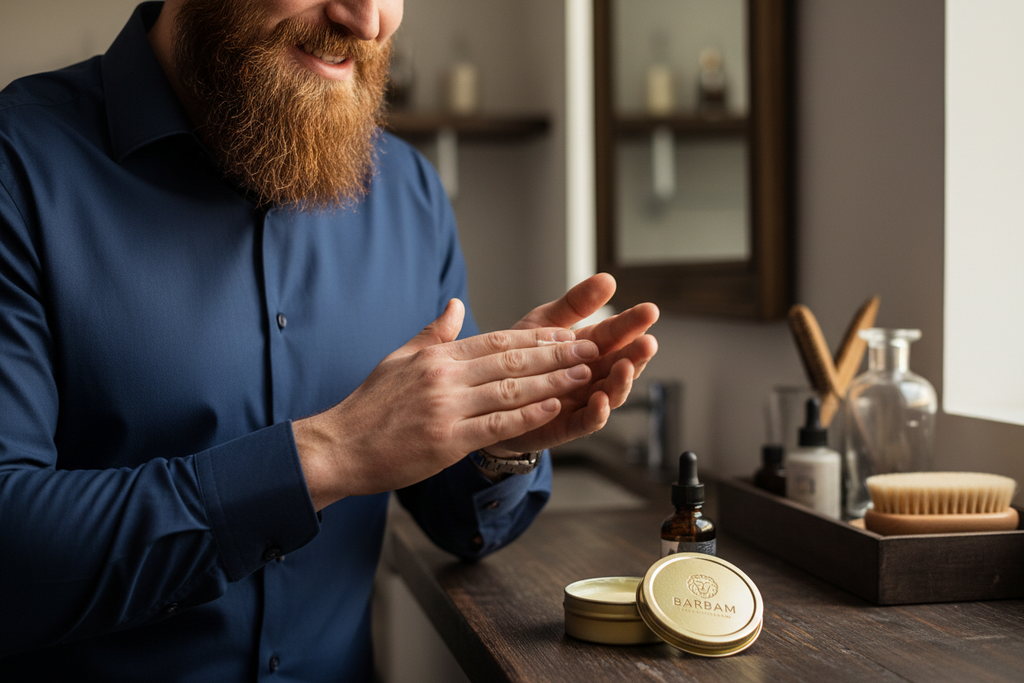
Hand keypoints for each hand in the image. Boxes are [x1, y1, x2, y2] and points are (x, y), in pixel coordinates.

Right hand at [293, 299, 602, 508]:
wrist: (339, 446)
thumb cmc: (370, 407)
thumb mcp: (399, 359)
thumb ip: (434, 334)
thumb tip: (455, 304)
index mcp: (437, 357)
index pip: (497, 341)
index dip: (537, 338)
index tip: (567, 335)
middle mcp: (444, 378)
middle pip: (512, 361)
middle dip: (556, 354)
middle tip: (590, 348)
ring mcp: (446, 409)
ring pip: (511, 390)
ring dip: (553, 382)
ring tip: (584, 375)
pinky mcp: (446, 441)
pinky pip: (497, 425)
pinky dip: (528, 415)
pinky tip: (554, 408)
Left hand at [484, 273, 658, 455]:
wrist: (489, 393)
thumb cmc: (520, 357)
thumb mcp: (545, 323)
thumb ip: (575, 304)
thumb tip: (607, 279)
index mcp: (588, 348)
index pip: (616, 334)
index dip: (632, 323)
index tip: (650, 310)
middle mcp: (591, 376)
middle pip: (620, 365)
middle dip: (635, 354)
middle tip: (648, 342)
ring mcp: (581, 402)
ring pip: (609, 395)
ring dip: (620, 383)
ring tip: (626, 367)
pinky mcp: (565, 426)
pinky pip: (586, 423)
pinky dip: (596, 414)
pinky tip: (601, 401)